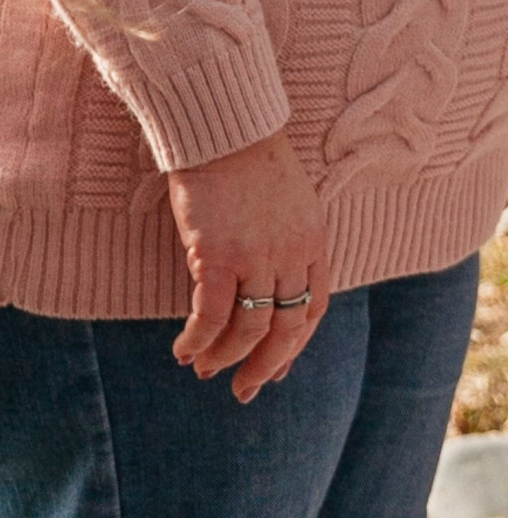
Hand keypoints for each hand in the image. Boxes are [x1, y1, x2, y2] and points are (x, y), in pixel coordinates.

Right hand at [165, 130, 332, 401]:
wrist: (224, 127)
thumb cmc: (250, 163)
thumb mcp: (288, 205)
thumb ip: (286, 247)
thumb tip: (272, 297)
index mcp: (314, 239)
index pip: (315, 307)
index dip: (295, 345)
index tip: (275, 368)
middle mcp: (292, 252)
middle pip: (287, 328)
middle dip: (265, 365)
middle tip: (243, 390)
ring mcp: (257, 255)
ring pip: (249, 329)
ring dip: (226, 357)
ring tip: (204, 368)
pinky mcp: (218, 255)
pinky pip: (210, 316)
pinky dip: (197, 340)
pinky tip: (182, 350)